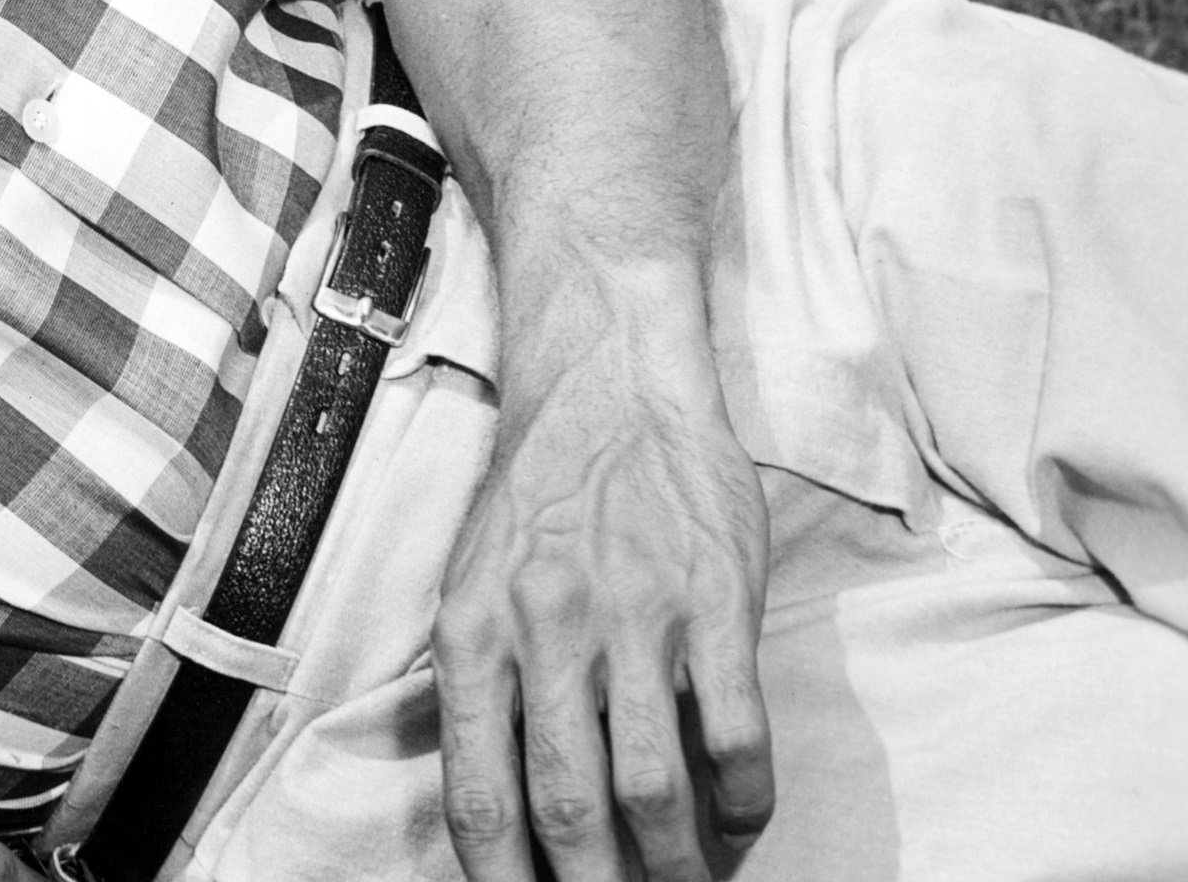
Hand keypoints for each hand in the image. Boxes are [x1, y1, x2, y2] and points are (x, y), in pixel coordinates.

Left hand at [431, 267, 773, 881]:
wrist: (610, 381)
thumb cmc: (540, 492)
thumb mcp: (472, 579)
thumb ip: (480, 681)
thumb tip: (495, 806)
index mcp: (473, 633)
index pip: (479, 797)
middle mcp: (545, 630)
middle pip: (568, 812)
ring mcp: (634, 616)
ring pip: (655, 790)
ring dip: (677, 866)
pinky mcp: (714, 600)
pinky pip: (734, 734)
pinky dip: (743, 802)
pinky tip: (741, 823)